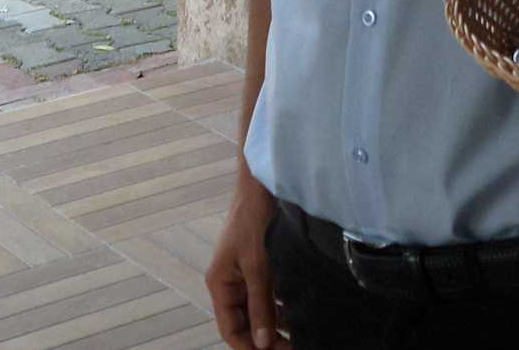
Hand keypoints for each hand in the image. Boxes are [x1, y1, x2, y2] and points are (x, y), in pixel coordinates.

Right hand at [206, 172, 283, 349]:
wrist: (261, 185)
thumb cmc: (252, 220)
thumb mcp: (257, 266)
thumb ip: (259, 304)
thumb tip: (262, 343)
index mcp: (220, 284)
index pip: (231, 330)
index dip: (250, 347)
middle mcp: (230, 282)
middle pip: (245, 323)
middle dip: (265, 338)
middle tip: (292, 347)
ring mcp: (245, 274)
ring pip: (258, 310)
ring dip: (274, 324)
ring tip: (297, 336)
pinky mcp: (260, 265)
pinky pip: (268, 294)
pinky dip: (280, 306)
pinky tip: (298, 313)